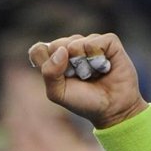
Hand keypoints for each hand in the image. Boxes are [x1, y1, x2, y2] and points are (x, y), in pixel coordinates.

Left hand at [28, 33, 148, 128]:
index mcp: (55, 60)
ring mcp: (89, 43)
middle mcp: (71, 48)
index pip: (38, 50)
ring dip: (83, 64)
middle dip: (65, 66)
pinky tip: (104, 68)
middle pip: (55, 45)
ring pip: (75, 43)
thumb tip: (61, 50)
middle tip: (79, 78)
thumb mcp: (59, 93)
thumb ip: (49, 73)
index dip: (45, 62)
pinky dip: (97, 57)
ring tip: (92, 74)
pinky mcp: (108, 42)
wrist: (112, 108)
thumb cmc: (84, 101)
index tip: (57, 77)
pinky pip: (94, 42)